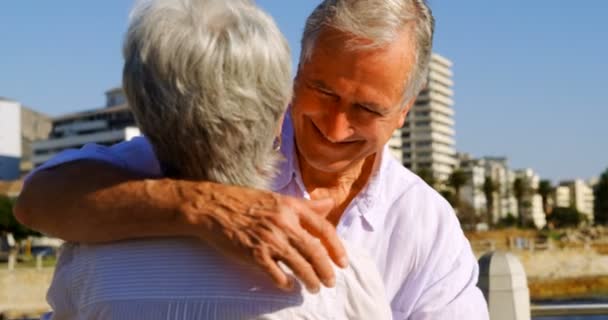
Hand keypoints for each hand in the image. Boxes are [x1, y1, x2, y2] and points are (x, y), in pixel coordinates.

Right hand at [178, 183, 347, 292]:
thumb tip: (330, 204)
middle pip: (315, 251)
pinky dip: (285, 282)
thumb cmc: (246, 202)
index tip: (342, 262)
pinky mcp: (254, 253)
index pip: (324, 229)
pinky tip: (288, 285)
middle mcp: (284, 222)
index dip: (337, 248)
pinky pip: (276, 273)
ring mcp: (269, 239)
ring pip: (299, 265)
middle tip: (330, 282)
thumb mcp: (279, 198)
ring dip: (310, 280)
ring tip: (314, 287)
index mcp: (292, 207)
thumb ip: (305, 205)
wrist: (213, 207)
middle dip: (326, 271)